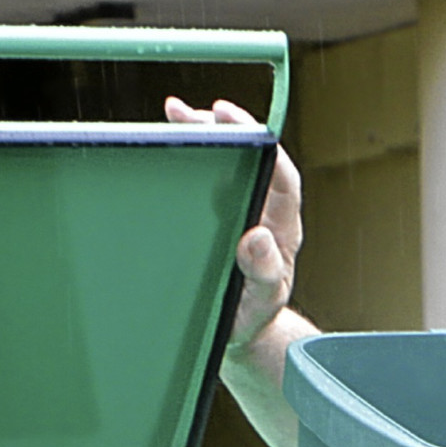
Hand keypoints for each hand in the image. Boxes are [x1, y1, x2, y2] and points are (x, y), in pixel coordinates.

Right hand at [165, 95, 300, 343]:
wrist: (238, 334)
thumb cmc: (254, 315)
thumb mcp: (261, 301)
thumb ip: (264, 274)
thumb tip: (257, 237)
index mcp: (281, 225)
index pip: (279, 173)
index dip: (261, 142)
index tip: (232, 122)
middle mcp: (262, 210)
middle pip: (248, 157)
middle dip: (220, 127)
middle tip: (183, 112)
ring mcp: (237, 212)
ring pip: (224, 164)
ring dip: (200, 136)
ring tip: (172, 114)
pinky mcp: (213, 219)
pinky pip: (202, 184)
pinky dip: (185, 162)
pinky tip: (163, 145)